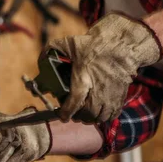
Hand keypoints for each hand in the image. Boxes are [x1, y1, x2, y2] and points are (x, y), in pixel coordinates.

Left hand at [45, 12, 160, 122]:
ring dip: (90, 118)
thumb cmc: (94, 44)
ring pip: (99, 117)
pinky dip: (104, 117)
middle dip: (77, 117)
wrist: (121, 44)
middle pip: (87, 113)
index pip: (74, 102)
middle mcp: (98, 89)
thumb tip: (41, 60)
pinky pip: (112, 115)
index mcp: (83, 77)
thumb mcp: (70, 43)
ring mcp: (110, 94)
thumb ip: (52, 49)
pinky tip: (98, 112)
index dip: (66, 112)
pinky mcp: (120, 96)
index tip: (61, 115)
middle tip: (71, 113)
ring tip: (84, 113)